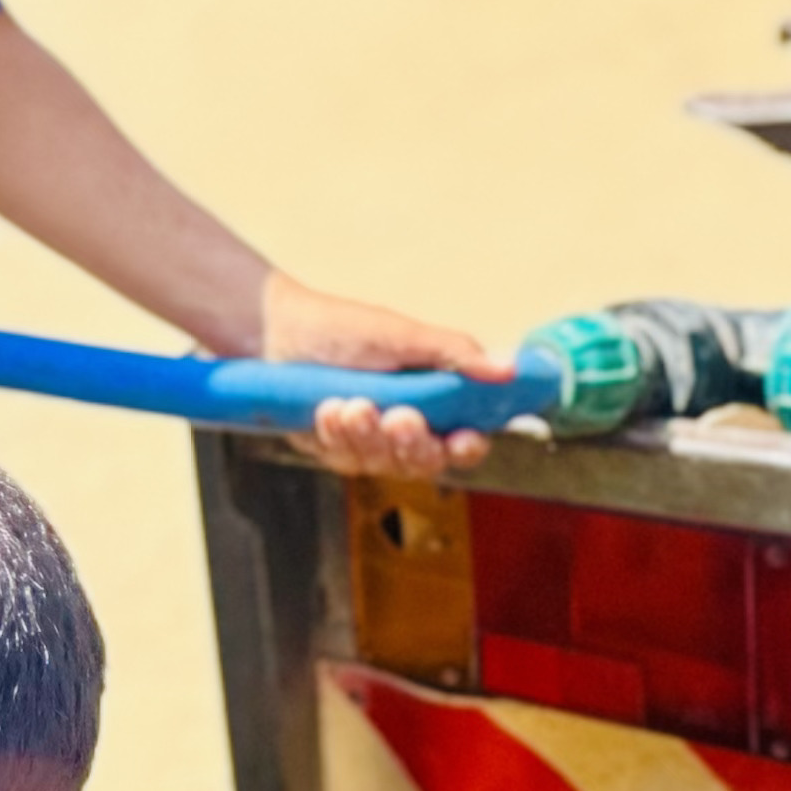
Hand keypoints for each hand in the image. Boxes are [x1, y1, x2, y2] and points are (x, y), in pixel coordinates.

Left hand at [257, 272, 517, 475]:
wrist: (280, 330)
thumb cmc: (348, 328)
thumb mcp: (404, 335)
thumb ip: (455, 354)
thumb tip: (510, 367)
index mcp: (437, 403)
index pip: (467, 441)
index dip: (469, 447)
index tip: (462, 437)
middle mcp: (408, 430)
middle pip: (427, 461)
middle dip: (412, 440)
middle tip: (397, 414)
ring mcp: (372, 445)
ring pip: (384, 463)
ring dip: (368, 434)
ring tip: (351, 402)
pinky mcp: (337, 452)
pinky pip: (345, 459)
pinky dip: (337, 434)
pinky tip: (328, 409)